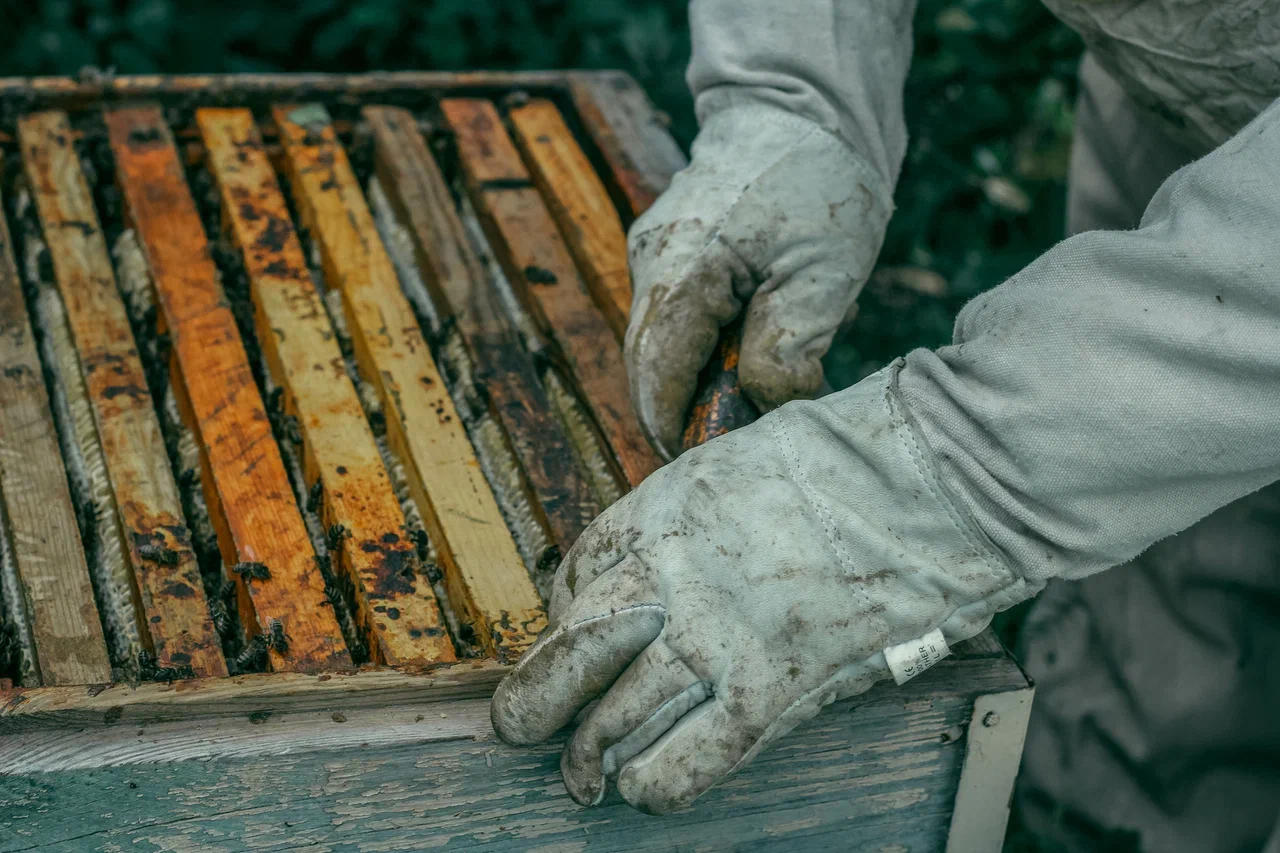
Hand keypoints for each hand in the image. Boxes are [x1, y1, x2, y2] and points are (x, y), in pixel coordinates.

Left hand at [491, 365, 1037, 812]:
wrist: (936, 472)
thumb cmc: (857, 456)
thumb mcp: (743, 458)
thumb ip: (697, 516)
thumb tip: (672, 567)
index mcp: (660, 508)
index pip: (577, 577)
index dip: (567, 619)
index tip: (579, 639)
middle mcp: (670, 573)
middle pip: (573, 653)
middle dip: (534, 701)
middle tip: (518, 728)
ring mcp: (716, 633)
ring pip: (615, 715)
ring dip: (590, 755)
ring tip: (585, 777)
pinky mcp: (771, 686)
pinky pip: (688, 758)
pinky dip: (657, 782)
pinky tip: (646, 788)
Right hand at [624, 103, 893, 459]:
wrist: (803, 108)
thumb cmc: (819, 181)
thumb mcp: (822, 274)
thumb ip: (786, 349)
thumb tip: (763, 407)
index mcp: (682, 268)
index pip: (656, 373)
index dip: (671, 427)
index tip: (698, 463)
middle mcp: (652, 261)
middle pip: (649, 364)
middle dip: (683, 408)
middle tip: (729, 440)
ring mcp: (655, 253)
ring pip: (662, 342)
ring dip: (698, 376)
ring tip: (751, 386)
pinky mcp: (669, 251)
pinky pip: (678, 316)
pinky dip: (706, 344)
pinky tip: (750, 340)